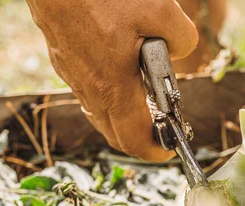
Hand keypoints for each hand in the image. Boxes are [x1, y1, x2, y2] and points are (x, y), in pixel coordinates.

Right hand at [26, 0, 197, 160]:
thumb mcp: (161, 11)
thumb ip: (181, 39)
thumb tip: (179, 51)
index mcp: (113, 87)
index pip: (134, 140)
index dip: (156, 151)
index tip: (171, 148)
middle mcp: (89, 89)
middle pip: (116, 134)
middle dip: (142, 139)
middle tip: (163, 128)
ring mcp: (72, 76)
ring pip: (100, 114)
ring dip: (124, 117)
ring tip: (146, 102)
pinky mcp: (63, 61)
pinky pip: (88, 93)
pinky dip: (108, 97)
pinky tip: (121, 74)